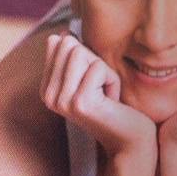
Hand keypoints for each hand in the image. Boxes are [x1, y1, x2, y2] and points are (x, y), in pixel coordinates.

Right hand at [40, 32, 156, 159]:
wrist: (130, 140)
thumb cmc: (114, 105)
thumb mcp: (90, 77)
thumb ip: (72, 57)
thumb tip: (59, 35)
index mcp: (47, 89)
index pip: (60, 43)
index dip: (87, 59)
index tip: (93, 84)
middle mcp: (49, 96)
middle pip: (70, 46)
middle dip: (95, 63)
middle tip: (101, 89)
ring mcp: (62, 100)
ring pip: (82, 53)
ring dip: (104, 71)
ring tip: (106, 95)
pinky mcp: (79, 102)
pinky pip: (98, 67)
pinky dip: (113, 81)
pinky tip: (112, 103)